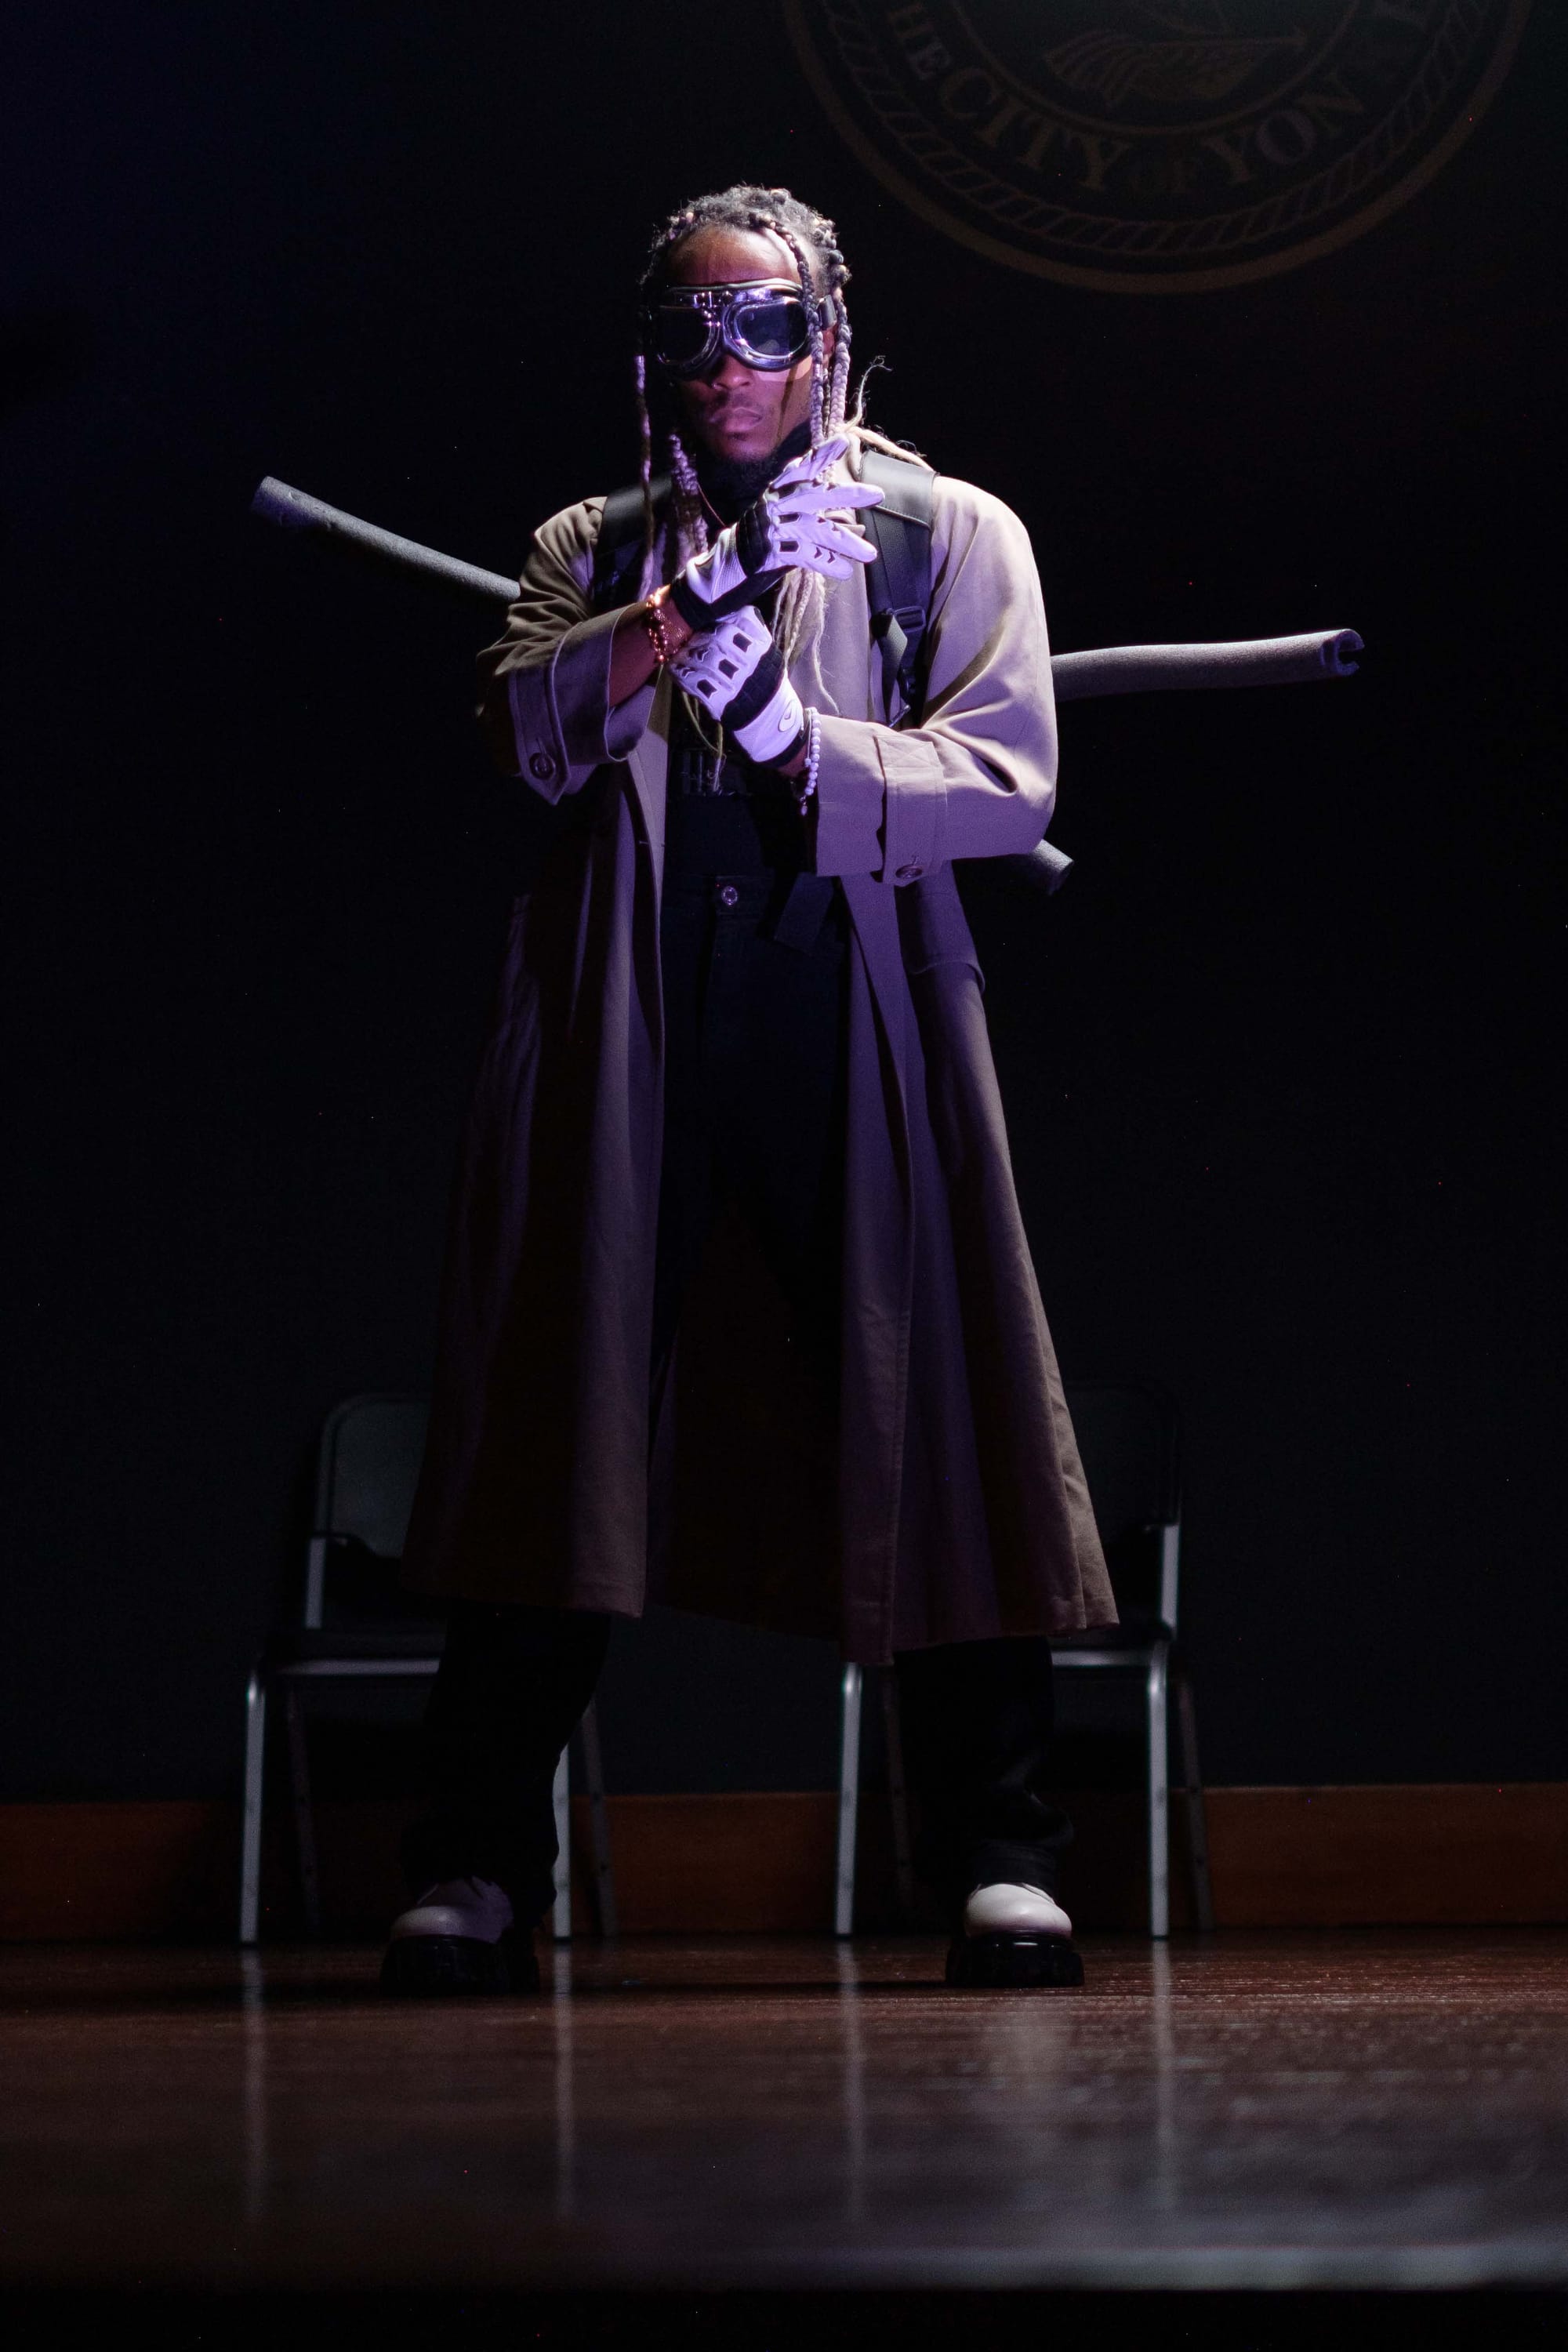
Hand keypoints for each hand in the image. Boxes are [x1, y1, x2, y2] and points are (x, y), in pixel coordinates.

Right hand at [668, 434, 882, 627]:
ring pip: (816, 529)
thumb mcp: (777, 528)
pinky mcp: (770, 553)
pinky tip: (845, 572)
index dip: (822, 456)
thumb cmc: (749, 552)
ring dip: (846, 543)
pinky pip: (806, 557)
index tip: (844, 442)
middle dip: (848, 494)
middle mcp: (772, 506)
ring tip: (869, 554)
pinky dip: (827, 565)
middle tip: (876, 494)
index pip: (800, 470)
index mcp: (773, 495)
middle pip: (815, 494)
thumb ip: (807, 522)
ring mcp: (770, 528)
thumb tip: (849, 524)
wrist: (716, 578)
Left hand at [669, 606, 805, 768]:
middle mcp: (750, 663)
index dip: (721, 618)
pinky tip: (677, 671)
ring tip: (681, 655)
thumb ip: (752, 632)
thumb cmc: (764, 680)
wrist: (768, 717)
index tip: (710, 622)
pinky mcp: (721, 701)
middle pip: (719, 636)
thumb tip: (733, 610)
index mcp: (761, 647)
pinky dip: (683, 675)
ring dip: (689, 655)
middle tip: (691, 639)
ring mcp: (735, 682)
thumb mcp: (767, 652)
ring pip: (706, 659)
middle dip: (702, 636)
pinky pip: (696, 683)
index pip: (739, 621)